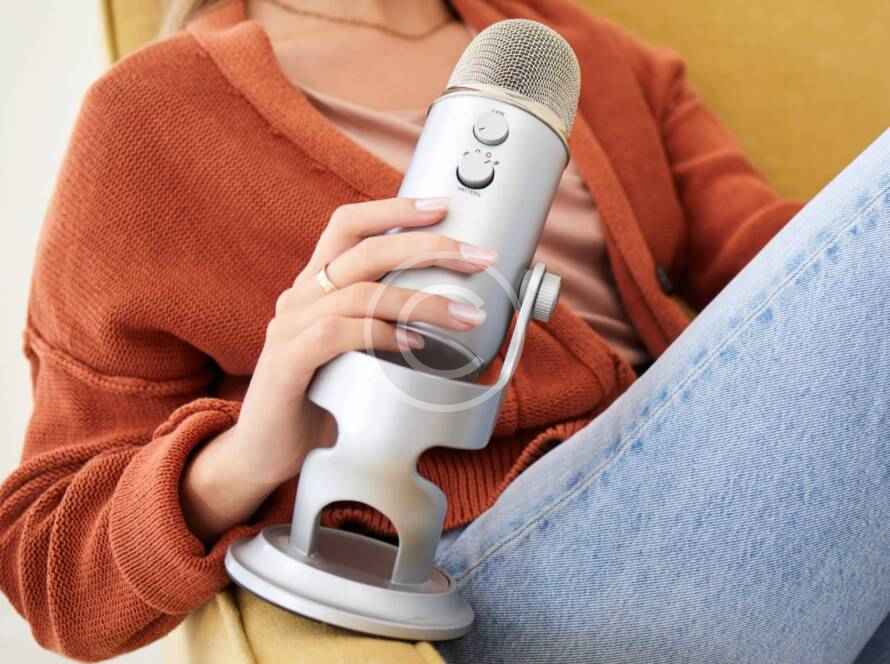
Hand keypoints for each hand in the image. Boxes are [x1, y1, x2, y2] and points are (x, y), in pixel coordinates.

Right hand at [181, 196, 496, 541]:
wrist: (266, 453)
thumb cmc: (323, 401)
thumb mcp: (360, 354)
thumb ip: (390, 328)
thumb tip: (458, 316)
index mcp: (317, 287)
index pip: (348, 226)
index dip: (394, 210)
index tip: (442, 207)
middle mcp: (300, 298)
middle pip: (364, 249)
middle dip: (427, 247)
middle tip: (476, 257)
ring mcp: (289, 328)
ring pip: (361, 292)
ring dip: (422, 300)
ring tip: (466, 316)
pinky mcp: (285, 363)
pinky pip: (337, 334)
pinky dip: (381, 334)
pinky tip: (415, 344)